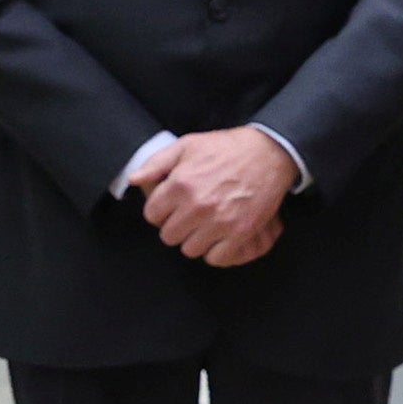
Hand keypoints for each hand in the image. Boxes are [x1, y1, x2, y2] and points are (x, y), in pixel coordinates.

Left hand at [132, 128, 295, 267]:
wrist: (268, 153)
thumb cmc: (226, 148)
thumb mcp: (187, 145)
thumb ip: (156, 163)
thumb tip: (134, 180)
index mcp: (181, 184)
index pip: (152, 215)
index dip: (159, 211)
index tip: (170, 207)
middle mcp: (197, 205)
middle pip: (169, 236)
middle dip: (175, 226)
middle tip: (187, 216)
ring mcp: (219, 222)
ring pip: (190, 250)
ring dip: (194, 239)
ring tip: (204, 225)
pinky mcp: (240, 233)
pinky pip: (216, 258)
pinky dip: (215, 251)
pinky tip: (218, 236)